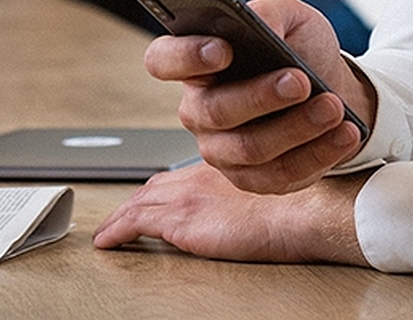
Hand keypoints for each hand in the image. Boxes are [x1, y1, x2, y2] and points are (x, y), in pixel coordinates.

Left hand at [92, 159, 370, 264]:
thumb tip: (269, 204)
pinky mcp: (180, 219)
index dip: (165, 185)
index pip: (183, 174)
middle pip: (157, 186)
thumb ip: (264, 185)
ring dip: (121, 215)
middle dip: (139, 199)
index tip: (155, 193)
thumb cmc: (305, 198)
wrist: (304, 209)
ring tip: (109, 230)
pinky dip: (117, 232)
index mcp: (222, 169)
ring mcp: (187, 196)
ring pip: (140, 202)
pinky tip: (107, 242)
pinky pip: (135, 224)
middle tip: (124, 213)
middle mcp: (199, 176)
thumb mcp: (282, 181)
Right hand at [147, 0, 375, 194]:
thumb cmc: (302, 50)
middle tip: (300, 81)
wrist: (336, 89)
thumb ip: (271, 11)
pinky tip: (344, 133)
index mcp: (196, 64)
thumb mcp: (292, 16)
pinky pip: (280, 175)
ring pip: (250, 148)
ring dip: (297, 128)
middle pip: (214, 111)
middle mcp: (199, 109)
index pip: (163, 59)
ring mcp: (221, 150)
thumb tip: (261, 26)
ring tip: (333, 108)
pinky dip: (317, 154)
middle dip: (261, 96)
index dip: (185, 56)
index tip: (224, 49)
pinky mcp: (252, 179)